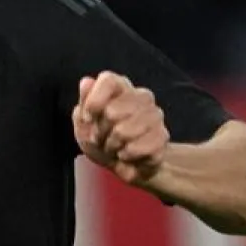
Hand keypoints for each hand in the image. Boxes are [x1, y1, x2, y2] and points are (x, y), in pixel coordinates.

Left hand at [72, 71, 168, 185]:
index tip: (87, 119)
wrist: (122, 164)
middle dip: (100, 132)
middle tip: (102, 137)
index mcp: (121, 87)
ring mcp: (155, 115)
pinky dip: (124, 156)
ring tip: (114, 146)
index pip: (108, 81)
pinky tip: (126, 154)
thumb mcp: (83, 122)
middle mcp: (141, 96)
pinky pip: (135, 148)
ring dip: (112, 146)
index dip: (93, 102)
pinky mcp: (162, 136)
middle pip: (112, 112)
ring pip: (123, 132)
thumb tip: (86, 82)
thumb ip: (84, 101)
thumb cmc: (101, 139)